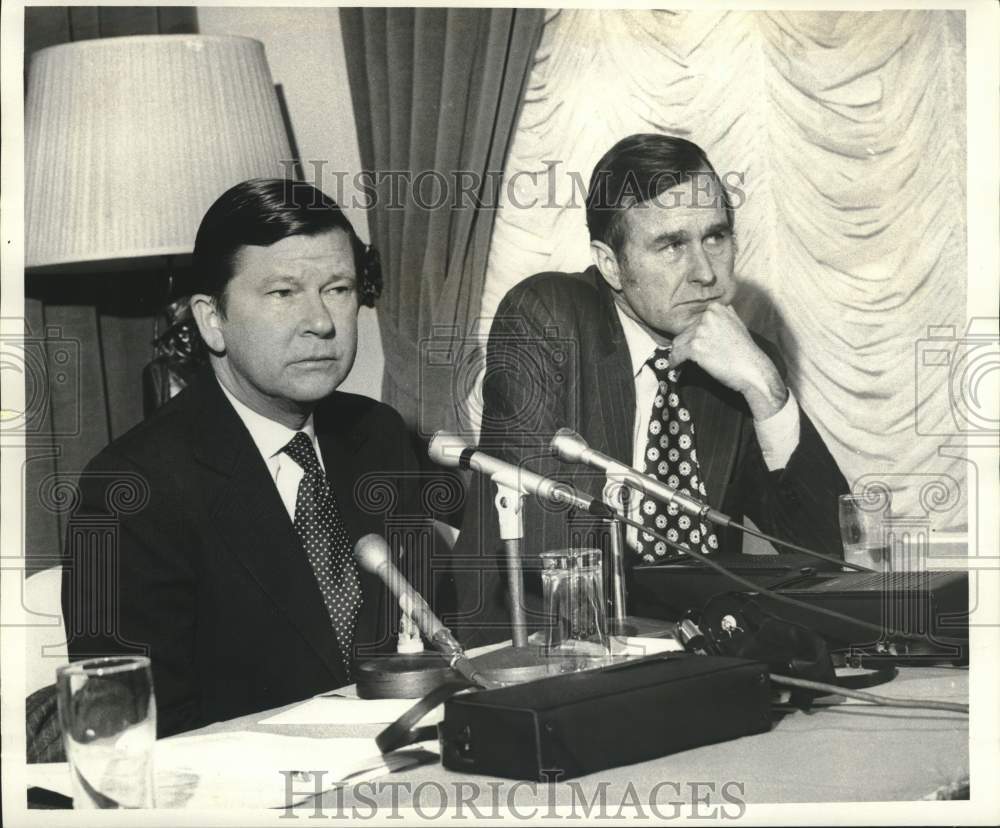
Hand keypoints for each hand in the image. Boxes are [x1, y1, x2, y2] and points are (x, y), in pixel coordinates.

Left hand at [670, 303, 787, 420]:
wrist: (753, 370)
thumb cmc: (745, 351)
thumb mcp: (737, 324)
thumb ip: (724, 316)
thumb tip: (712, 312)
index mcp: (715, 308)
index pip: (693, 321)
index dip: (691, 335)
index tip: (692, 344)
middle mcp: (707, 316)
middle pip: (684, 332)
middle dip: (684, 345)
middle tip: (685, 357)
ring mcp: (700, 331)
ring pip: (678, 343)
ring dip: (678, 354)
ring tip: (680, 362)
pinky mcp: (695, 347)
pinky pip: (676, 355)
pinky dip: (674, 362)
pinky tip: (676, 367)